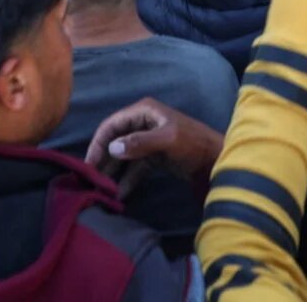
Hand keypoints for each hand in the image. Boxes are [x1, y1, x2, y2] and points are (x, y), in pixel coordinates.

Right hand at [85, 98, 224, 186]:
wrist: (217, 160)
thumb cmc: (193, 144)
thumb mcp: (167, 140)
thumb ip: (139, 143)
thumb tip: (112, 148)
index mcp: (143, 111)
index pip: (111, 125)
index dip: (98, 143)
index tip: (88, 164)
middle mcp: (142, 123)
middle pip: (115, 140)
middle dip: (103, 160)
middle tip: (91, 181)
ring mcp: (148, 141)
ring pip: (123, 156)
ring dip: (114, 172)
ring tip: (103, 191)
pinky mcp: (155, 157)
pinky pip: (135, 168)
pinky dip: (127, 179)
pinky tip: (120, 194)